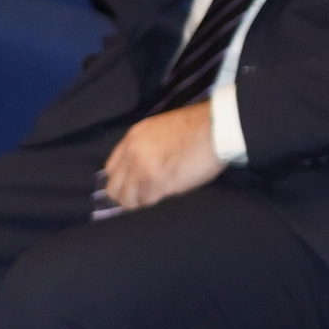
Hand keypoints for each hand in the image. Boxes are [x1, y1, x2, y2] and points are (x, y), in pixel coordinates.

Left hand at [98, 103, 221, 210]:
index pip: (111, 169)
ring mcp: (142, 168)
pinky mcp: (157, 181)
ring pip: (128, 199)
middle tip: (144, 197)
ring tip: (159, 196)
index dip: (122, 181)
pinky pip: (148, 202)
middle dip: (127, 196)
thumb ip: (146, 147)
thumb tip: (140, 170)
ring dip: (141, 201)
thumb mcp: (162, 129)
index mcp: (133, 138)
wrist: (217, 127)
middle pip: (114, 188)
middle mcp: (132, 153)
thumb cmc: (198, 127)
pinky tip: (169, 193)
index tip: (133, 187)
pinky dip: (156, 202)